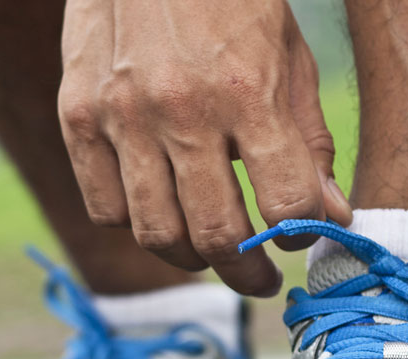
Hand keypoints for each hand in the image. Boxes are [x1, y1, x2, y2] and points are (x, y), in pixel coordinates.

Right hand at [58, 0, 352, 296]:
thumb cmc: (230, 0)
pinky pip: (104, 208)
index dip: (300, 236)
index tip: (297, 238)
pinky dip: (134, 225)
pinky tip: (159, 213)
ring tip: (209, 254)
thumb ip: (309, 140)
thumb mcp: (288, 56)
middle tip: (259, 281)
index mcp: (245, 91)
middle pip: (217, 235)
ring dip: (191, 261)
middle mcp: (180, 110)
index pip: (285, 203)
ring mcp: (121, 116)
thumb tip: (330, 216)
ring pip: (156, 234)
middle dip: (247, 274)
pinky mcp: (76, 116)